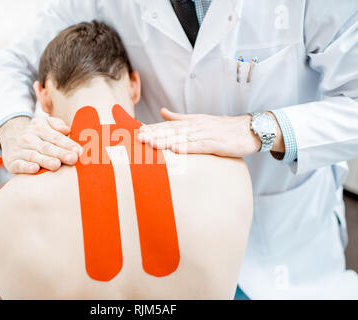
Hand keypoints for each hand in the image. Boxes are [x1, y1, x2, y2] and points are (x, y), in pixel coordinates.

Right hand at [0, 116, 82, 173]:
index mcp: (40, 128)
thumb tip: (67, 129)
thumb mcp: (44, 122)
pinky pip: (20, 165)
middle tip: (72, 158)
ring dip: (46, 161)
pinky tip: (35, 169)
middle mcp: (29, 138)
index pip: (56, 137)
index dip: (68, 144)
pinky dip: (26, 167)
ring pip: (35, 156)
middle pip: (47, 147)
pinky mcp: (12, 162)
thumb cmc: (34, 131)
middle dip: (60, 153)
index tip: (79, 151)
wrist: (8, 133)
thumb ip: (57, 124)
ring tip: (56, 165)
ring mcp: (20, 150)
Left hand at [138, 108, 281, 156]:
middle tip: (136, 137)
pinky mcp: (216, 143)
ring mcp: (206, 134)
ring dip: (165, 140)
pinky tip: (175, 149)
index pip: (168, 125)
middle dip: (153, 134)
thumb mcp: (199, 120)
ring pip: (182, 137)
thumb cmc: (223, 128)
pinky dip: (186, 147)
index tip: (135, 131)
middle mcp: (196, 126)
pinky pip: (199, 146)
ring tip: (149, 143)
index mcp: (191, 121)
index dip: (152, 128)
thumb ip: (179, 117)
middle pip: (171, 130)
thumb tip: (162, 112)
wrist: (250, 129)